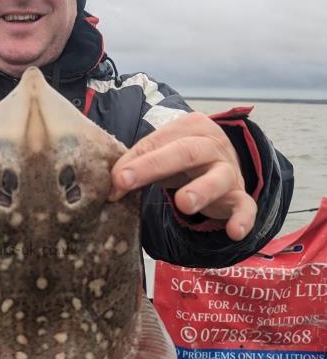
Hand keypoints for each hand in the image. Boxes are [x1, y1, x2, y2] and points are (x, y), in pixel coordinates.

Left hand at [109, 112, 256, 239]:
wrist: (221, 164)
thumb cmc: (182, 160)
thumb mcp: (159, 155)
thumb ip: (136, 165)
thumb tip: (112, 188)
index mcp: (189, 127)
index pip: (157, 141)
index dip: (133, 162)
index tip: (113, 180)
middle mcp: (211, 145)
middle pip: (184, 152)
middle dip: (153, 166)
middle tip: (126, 181)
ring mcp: (228, 170)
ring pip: (218, 178)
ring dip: (201, 190)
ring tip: (183, 203)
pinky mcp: (240, 195)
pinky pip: (246, 206)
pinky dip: (242, 218)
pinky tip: (235, 230)